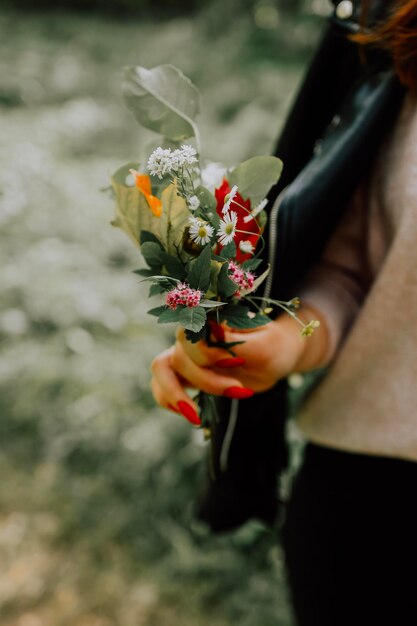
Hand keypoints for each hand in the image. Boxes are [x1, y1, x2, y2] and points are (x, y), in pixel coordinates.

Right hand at [150, 307, 327, 424]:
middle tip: (238, 390)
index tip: (238, 362)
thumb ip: (237, 340)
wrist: (275, 358)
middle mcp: (193, 333)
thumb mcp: (265, 345)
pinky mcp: (184, 373)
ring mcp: (185, 353)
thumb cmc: (273, 347)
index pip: (190, 331)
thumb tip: (212, 329)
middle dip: (206, 381)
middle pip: (179, 356)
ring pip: (160, 370)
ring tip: (196, 417)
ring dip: (176, 395)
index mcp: (210, 318)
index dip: (207, 352)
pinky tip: (193, 414)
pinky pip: (160, 387)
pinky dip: (171, 403)